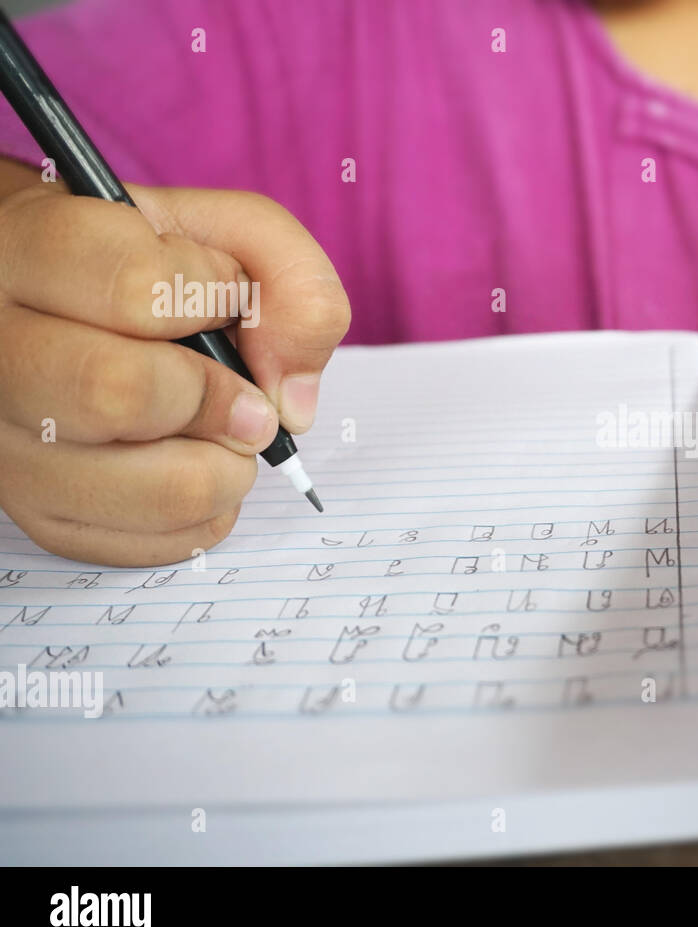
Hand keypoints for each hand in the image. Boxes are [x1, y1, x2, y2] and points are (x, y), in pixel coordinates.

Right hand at [0, 183, 349, 565]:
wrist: (58, 307)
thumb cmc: (145, 265)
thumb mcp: (220, 232)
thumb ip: (287, 279)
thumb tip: (290, 402)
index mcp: (26, 253)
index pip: (134, 286)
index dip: (211, 295)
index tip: (222, 297)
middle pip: (118, 393)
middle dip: (219, 397)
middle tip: (246, 394)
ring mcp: (8, 446)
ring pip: (148, 487)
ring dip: (226, 464)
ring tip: (226, 431)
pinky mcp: (39, 516)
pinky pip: (154, 542)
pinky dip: (209, 511)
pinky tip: (197, 461)